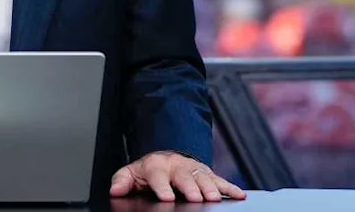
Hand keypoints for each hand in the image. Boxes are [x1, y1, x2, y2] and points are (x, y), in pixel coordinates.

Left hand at [110, 151, 246, 202]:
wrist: (167, 156)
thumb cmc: (150, 170)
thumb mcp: (132, 172)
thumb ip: (122, 181)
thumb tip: (114, 191)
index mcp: (157, 166)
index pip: (158, 176)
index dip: (162, 187)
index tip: (166, 197)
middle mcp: (177, 166)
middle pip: (185, 177)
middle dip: (191, 188)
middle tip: (195, 198)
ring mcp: (194, 170)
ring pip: (204, 178)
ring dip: (211, 188)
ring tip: (215, 198)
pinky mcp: (208, 174)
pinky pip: (221, 180)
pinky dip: (231, 188)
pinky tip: (239, 195)